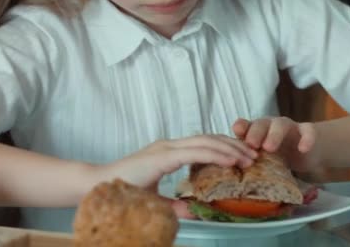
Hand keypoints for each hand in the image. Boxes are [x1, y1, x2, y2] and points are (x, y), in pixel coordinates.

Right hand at [94, 135, 257, 217]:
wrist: (96, 186)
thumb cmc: (123, 191)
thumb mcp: (157, 201)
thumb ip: (176, 204)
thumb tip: (194, 210)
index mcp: (169, 152)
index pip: (203, 144)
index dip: (224, 148)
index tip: (243, 157)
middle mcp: (170, 145)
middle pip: (209, 139)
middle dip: (233, 145)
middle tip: (254, 155)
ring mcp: (166, 148)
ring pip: (206, 142)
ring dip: (229, 149)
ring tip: (248, 157)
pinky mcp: (163, 156)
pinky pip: (195, 152)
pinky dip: (215, 154)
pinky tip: (230, 160)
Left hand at [232, 117, 319, 171]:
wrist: (305, 152)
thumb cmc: (277, 156)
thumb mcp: (262, 159)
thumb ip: (248, 163)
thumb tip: (229, 181)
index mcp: (257, 131)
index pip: (246, 126)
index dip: (241, 127)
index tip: (236, 132)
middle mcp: (270, 126)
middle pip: (261, 123)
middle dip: (255, 132)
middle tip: (251, 145)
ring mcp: (289, 127)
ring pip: (281, 125)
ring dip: (274, 134)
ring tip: (269, 148)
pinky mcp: (306, 132)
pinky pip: (308, 131)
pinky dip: (306, 138)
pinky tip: (303, 148)